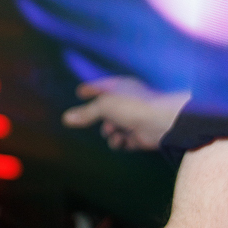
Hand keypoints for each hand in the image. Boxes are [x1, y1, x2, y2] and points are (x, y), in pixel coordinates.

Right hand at [62, 77, 189, 150]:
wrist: (161, 122)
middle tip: (95, 120)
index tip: (79, 92)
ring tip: (112, 131)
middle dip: (100, 116)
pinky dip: (120, 141)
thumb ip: (86, 113)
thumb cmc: (133, 106)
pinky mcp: (139, 135)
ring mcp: (134, 118)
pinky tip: (120, 140)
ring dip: (110, 131)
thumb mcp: (104, 106)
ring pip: (114, 126)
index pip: (102, 85)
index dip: (91, 88)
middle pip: (107, 109)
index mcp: (122, 87)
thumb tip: (66, 118)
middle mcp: (128, 101)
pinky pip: (124, 139)